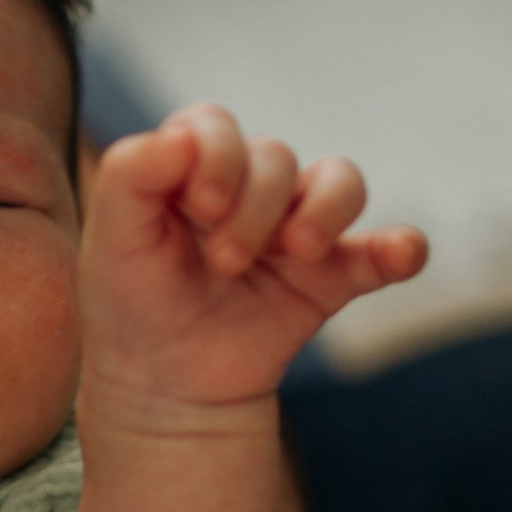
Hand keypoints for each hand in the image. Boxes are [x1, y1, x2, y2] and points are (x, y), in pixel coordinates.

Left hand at [84, 110, 426, 411]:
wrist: (164, 385)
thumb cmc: (131, 303)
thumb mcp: (110, 240)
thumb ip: (130, 175)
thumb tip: (181, 137)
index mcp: (191, 167)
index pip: (216, 126)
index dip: (217, 156)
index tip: (200, 209)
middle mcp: (248, 187)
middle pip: (275, 155)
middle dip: (254, 206)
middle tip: (224, 262)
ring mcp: (295, 229)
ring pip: (337, 181)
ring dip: (324, 208)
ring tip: (298, 250)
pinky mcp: (331, 277)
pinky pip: (382, 251)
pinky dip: (398, 247)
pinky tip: (400, 254)